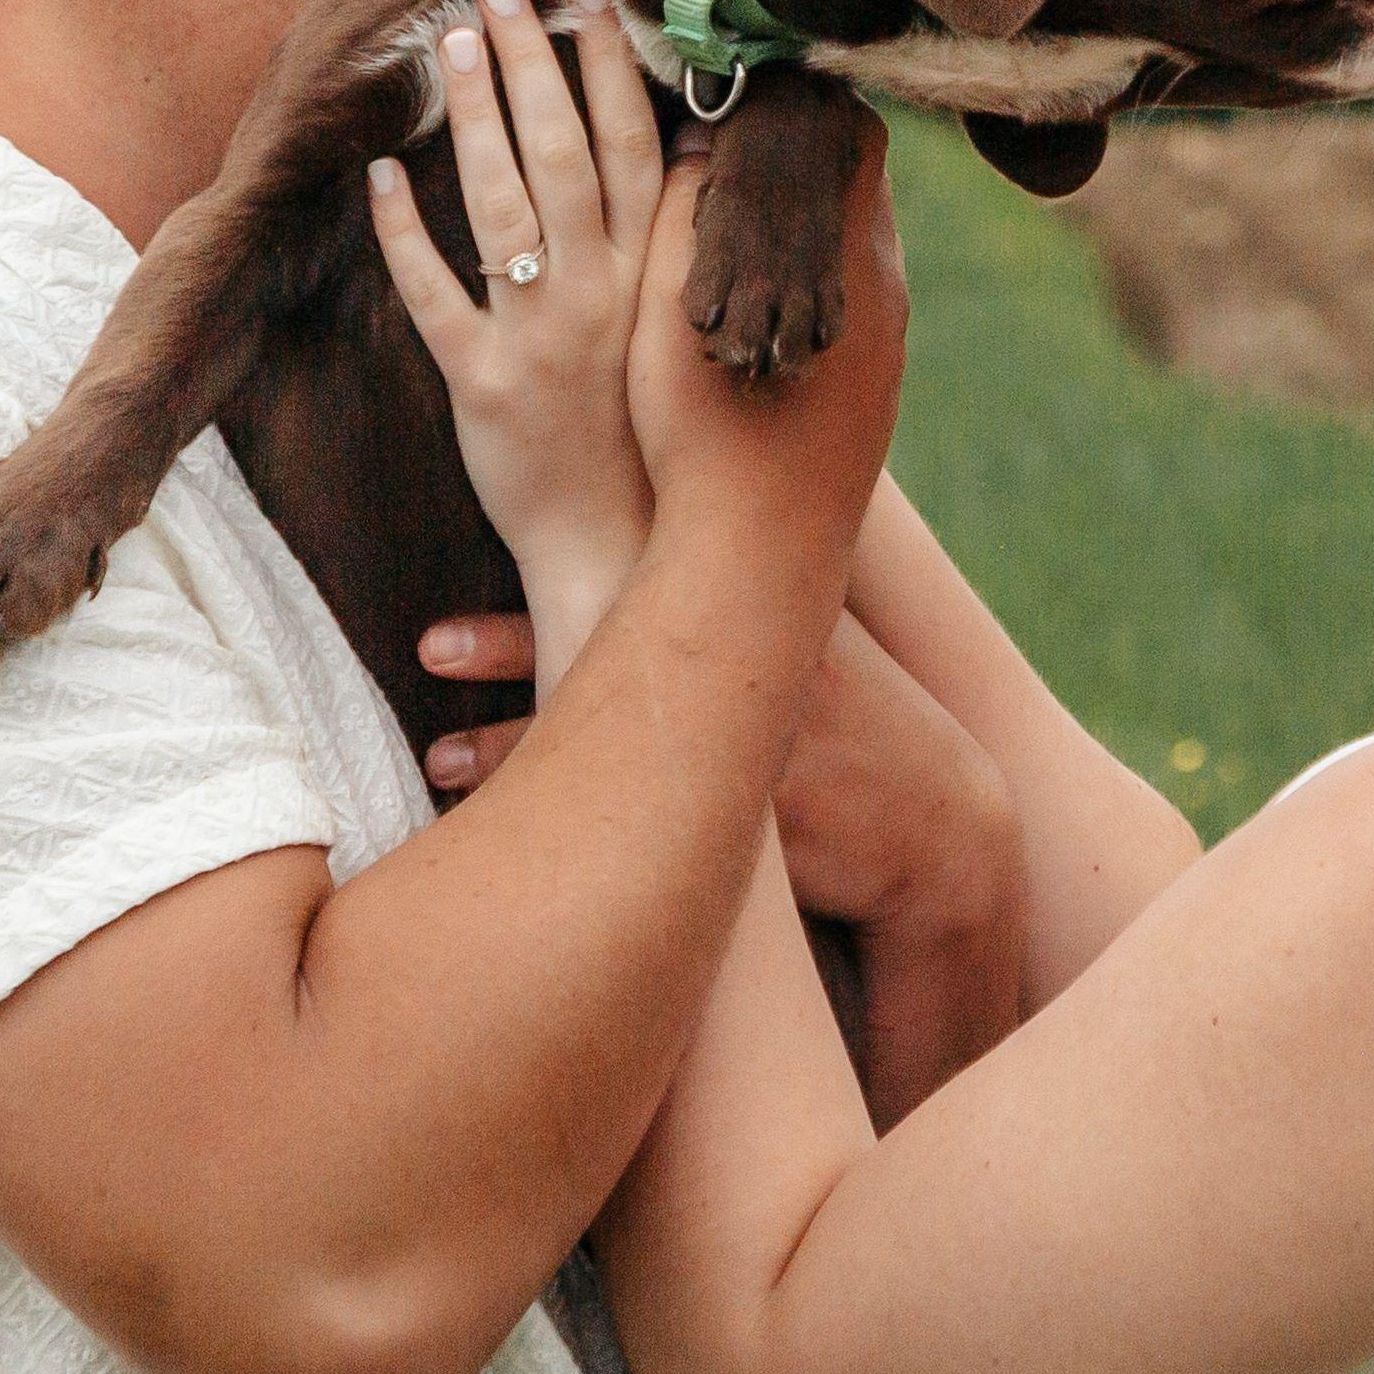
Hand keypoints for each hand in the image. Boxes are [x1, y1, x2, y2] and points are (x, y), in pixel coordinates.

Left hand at [365, 0, 671, 634]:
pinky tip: (382, 175)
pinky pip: (436, 296)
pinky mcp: (482, 383)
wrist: (611, 541)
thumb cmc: (643, 422)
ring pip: (504, 205)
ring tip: (447, 43)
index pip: (634, 146)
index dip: (611, 67)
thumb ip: (672, 234)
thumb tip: (693, 142)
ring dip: (473, 116)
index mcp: (650, 272)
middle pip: (565, 153)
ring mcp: (541, 335)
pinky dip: (406, 234)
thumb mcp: (672, 320)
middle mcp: (601, 292)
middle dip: (532, 63)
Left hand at [421, 606, 1022, 950]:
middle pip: (614, 637)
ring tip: (439, 757)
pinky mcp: (769, 813)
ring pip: (616, 733)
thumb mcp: (817, 639)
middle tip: (429, 645)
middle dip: (514, 642)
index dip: (559, 553)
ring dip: (515, 743)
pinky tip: (513, 829)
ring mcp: (762, 736)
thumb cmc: (864, 729)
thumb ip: (745, 587)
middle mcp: (756, 659)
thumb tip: (664, 545)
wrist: (944, 826)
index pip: (643, 561)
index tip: (490, 561)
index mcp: (759, 607)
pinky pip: (650, 813)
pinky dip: (572, 817)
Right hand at [628, 107, 908, 561]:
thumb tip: (702, 133)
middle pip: (855, 191)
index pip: (856, 135)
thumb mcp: (669, 302)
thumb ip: (686, 205)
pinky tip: (756, 317)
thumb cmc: (704, 427)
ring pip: (853, 254)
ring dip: (801, 234)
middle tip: (732, 163)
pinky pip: (853, 312)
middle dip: (798, 170)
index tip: (750, 109)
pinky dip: (809, 292)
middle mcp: (885, 290)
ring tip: (735, 240)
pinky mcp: (880, 392)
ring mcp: (890, 345)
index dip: (803, 111)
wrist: (757, 554)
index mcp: (847, 251)